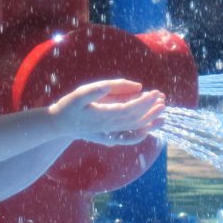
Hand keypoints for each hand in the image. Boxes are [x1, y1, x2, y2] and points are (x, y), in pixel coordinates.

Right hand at [46, 79, 165, 146]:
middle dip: (150, 109)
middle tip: (163, 100)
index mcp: (104, 116)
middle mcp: (109, 126)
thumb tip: (119, 87)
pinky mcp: (109, 133)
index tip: (155, 94)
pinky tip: (150, 127)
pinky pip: (128, 134)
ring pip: (134, 127)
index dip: (143, 102)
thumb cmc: (68, 107)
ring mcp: (109, 132)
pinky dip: (141, 131)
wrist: (59, 125)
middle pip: (135, 119)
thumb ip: (98, 90)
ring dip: (149, 120)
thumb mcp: (80, 94)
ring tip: (163, 113)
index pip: (130, 109)